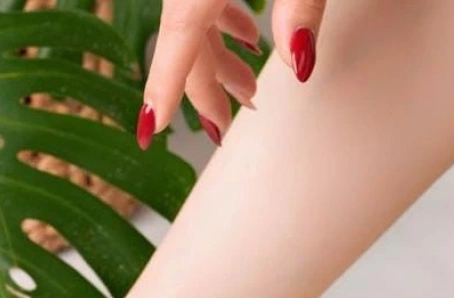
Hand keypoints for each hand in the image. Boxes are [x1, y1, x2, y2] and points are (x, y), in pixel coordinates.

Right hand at [137, 0, 323, 148]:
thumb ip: (302, 6)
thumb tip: (299, 62)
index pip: (177, 36)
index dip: (163, 87)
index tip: (151, 129)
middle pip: (186, 39)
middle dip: (205, 87)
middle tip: (223, 128)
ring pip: (194, 20)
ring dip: (218, 59)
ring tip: (248, 88)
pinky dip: (224, 23)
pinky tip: (248, 37)